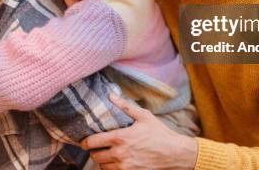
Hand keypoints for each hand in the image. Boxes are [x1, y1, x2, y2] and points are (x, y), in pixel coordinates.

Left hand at [80, 94, 197, 169]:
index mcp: (120, 137)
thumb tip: (111, 96)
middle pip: (95, 156)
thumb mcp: (144, 116)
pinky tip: (115, 161)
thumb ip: (125, 106)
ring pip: (102, 167)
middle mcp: (119, 154)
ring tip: (106, 154)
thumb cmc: (159, 133)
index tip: (84, 141)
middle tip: (96, 146)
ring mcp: (124, 166)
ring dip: (102, 161)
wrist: (174, 153)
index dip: (85, 142)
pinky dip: (111, 168)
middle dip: (93, 151)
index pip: (92, 142)